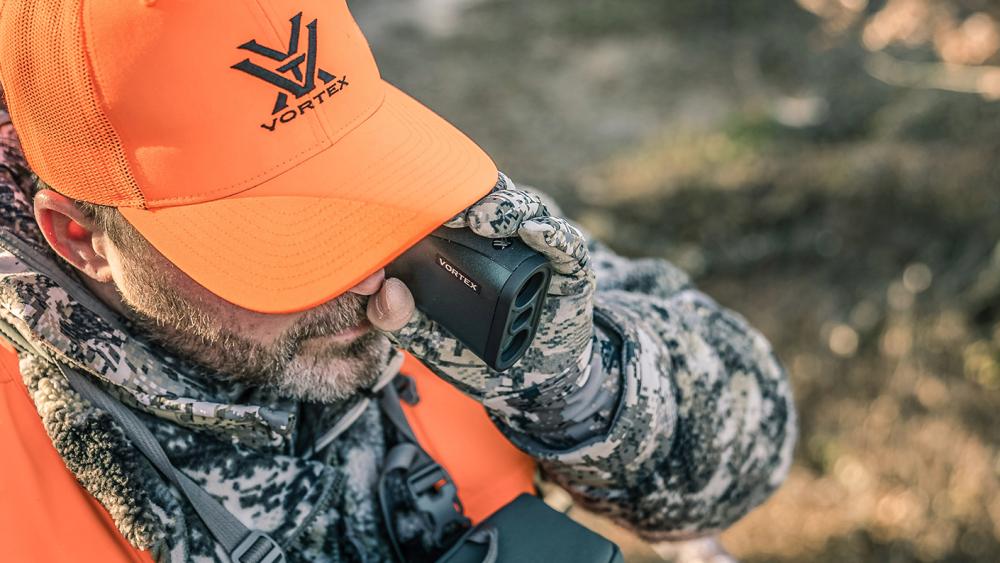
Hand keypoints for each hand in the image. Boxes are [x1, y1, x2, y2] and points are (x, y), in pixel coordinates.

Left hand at [367, 175, 595, 397]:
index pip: (448, 202)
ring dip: (505, 209)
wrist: (527, 387)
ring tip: (482, 219)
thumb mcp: (426, 338)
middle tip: (446, 209)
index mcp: (462, 244)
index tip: (407, 208)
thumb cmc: (472, 356)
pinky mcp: (569, 269)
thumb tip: (385, 286)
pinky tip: (533, 230)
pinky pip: (565, 244)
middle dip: (468, 196)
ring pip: (526, 211)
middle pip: (488, 197)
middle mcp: (501, 239)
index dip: (430, 198)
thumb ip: (396, 316)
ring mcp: (537, 250)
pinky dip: (551, 233)